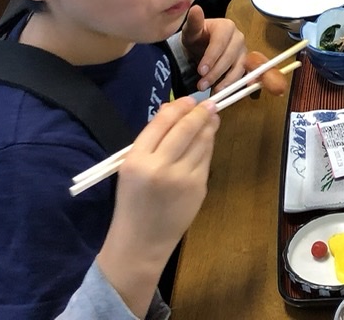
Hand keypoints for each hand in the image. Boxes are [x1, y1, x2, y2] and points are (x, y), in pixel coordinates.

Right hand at [95, 97, 219, 314]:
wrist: (141, 243)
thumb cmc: (132, 202)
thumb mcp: (130, 169)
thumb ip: (151, 142)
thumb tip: (175, 111)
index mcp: (136, 160)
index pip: (162, 122)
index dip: (179, 106)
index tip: (190, 99)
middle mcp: (160, 166)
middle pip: (186, 128)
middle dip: (201, 112)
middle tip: (210, 103)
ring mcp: (182, 178)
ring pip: (202, 141)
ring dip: (209, 126)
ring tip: (213, 117)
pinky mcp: (198, 188)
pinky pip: (206, 159)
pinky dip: (208, 146)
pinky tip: (208, 139)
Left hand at [180, 6, 247, 91]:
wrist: (202, 46)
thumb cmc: (197, 37)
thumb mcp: (191, 30)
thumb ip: (194, 21)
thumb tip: (195, 8)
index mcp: (227, 26)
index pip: (220, 42)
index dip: (211, 57)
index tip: (200, 70)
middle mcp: (239, 37)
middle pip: (230, 56)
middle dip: (216, 72)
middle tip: (201, 85)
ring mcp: (243, 51)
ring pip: (238, 67)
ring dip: (226, 81)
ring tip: (212, 91)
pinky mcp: (244, 64)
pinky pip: (242, 75)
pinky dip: (234, 85)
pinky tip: (225, 92)